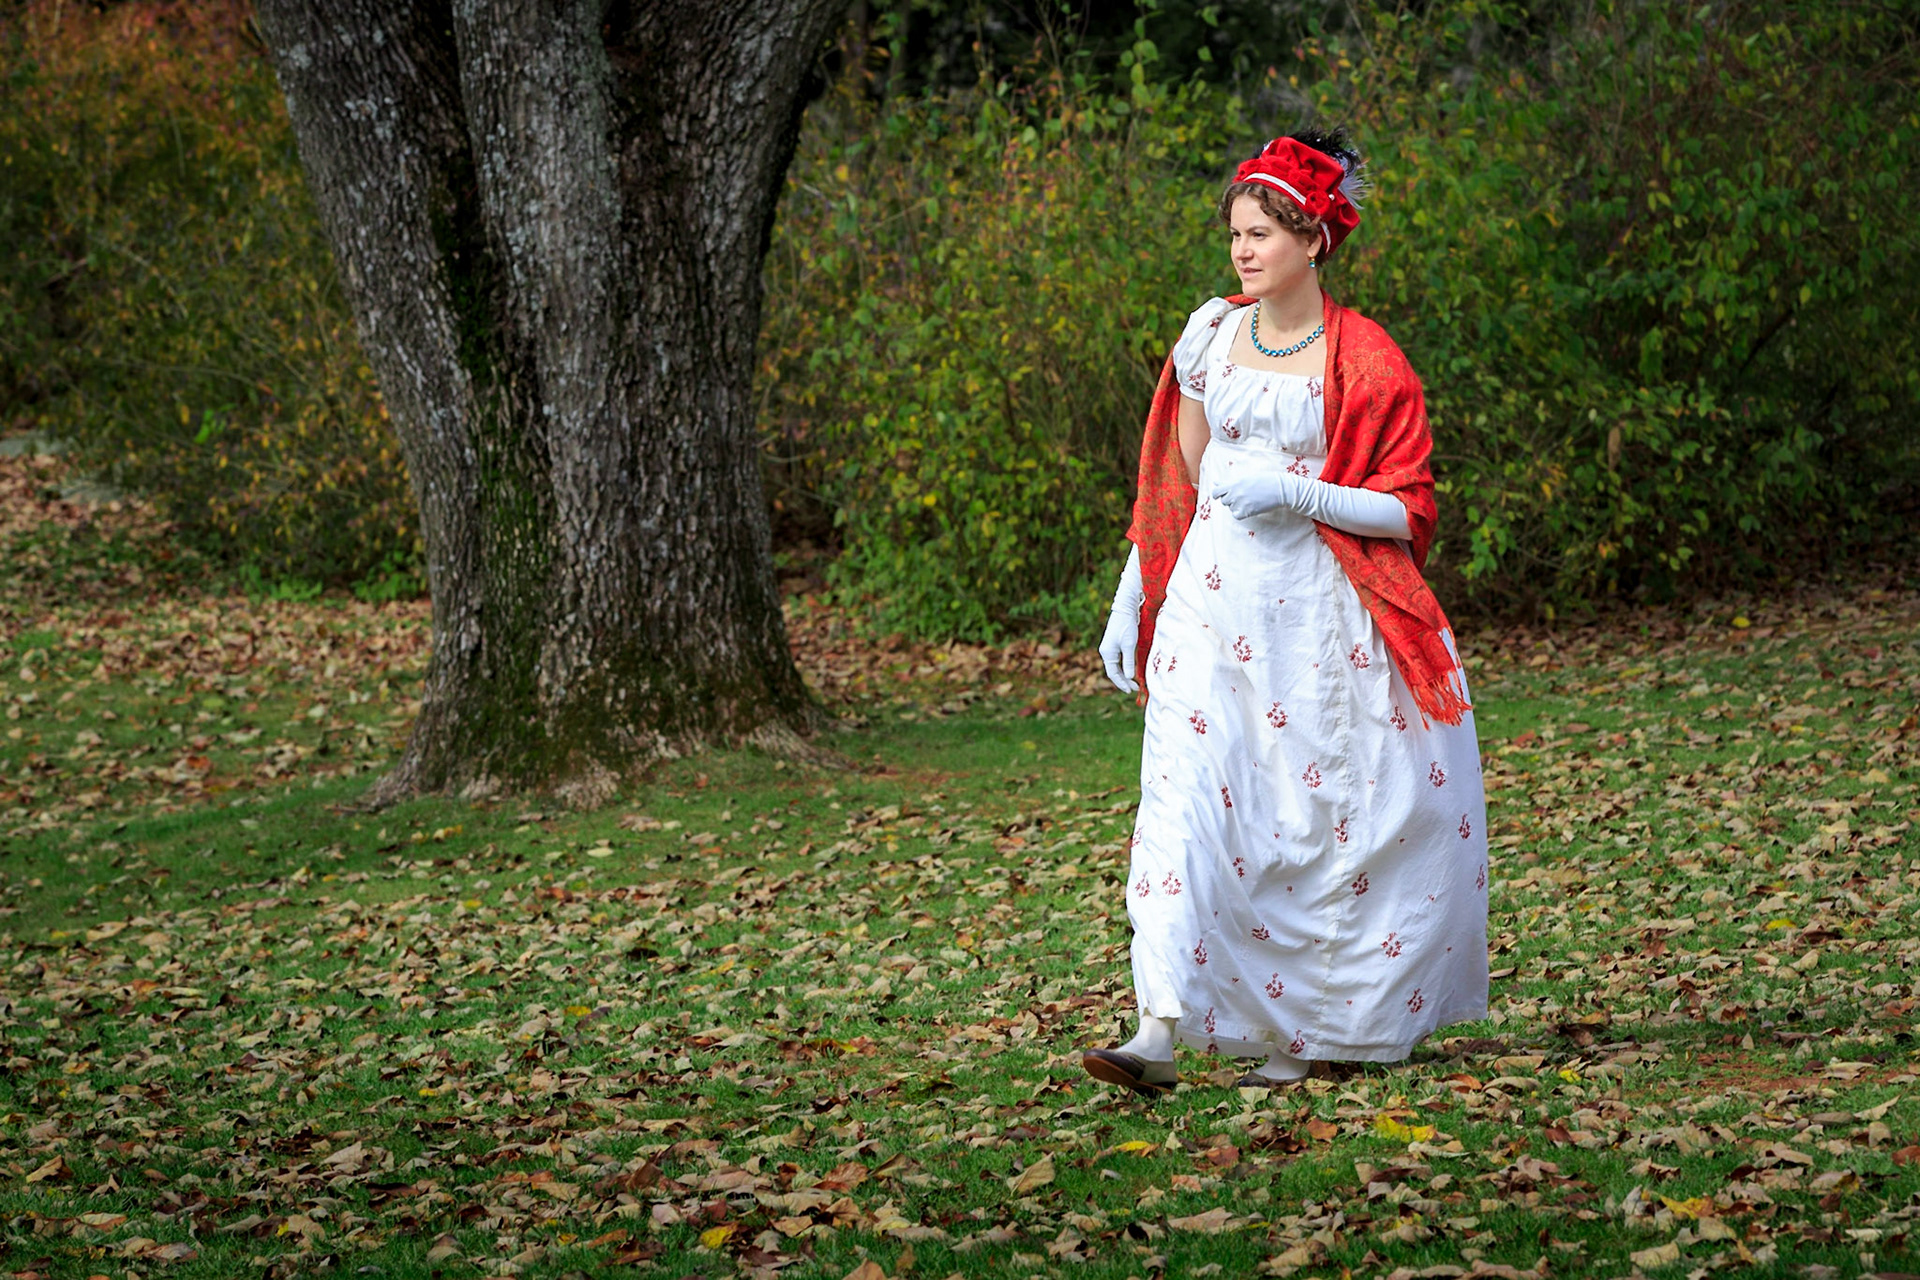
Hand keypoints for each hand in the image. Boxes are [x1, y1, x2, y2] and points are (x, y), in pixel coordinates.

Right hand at [1099, 546, 1144, 693]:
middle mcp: (1106, 651)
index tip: (1130, 690)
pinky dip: (1125, 666)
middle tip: (1135, 688)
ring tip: (1135, 682)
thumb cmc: (1127, 626)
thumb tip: (1129, 677)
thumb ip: (1129, 662)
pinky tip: (1132, 670)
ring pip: (1116, 666)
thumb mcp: (1129, 645)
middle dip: (1124, 680)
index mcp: (1107, 653)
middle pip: (1114, 671)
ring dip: (1125, 674)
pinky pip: (1119, 660)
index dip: (1121, 683)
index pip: (1112, 673)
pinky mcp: (1115, 644)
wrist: (1125, 609)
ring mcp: (1110, 648)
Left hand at [1210, 461, 1304, 520]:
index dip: (1217, 494)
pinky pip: (1236, 515)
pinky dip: (1240, 513)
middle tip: (1242, 495)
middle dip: (1230, 498)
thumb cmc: (1265, 480)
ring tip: (1248, 499)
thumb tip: (1215, 482)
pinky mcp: (1247, 511)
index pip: (1216, 491)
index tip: (1221, 495)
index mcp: (1235, 482)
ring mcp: (1240, 503)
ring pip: (1231, 507)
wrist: (1280, 489)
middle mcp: (1235, 493)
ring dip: (1236, 505)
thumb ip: (1229, 481)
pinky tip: (1249, 507)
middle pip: (1224, 500)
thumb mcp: (1246, 476)